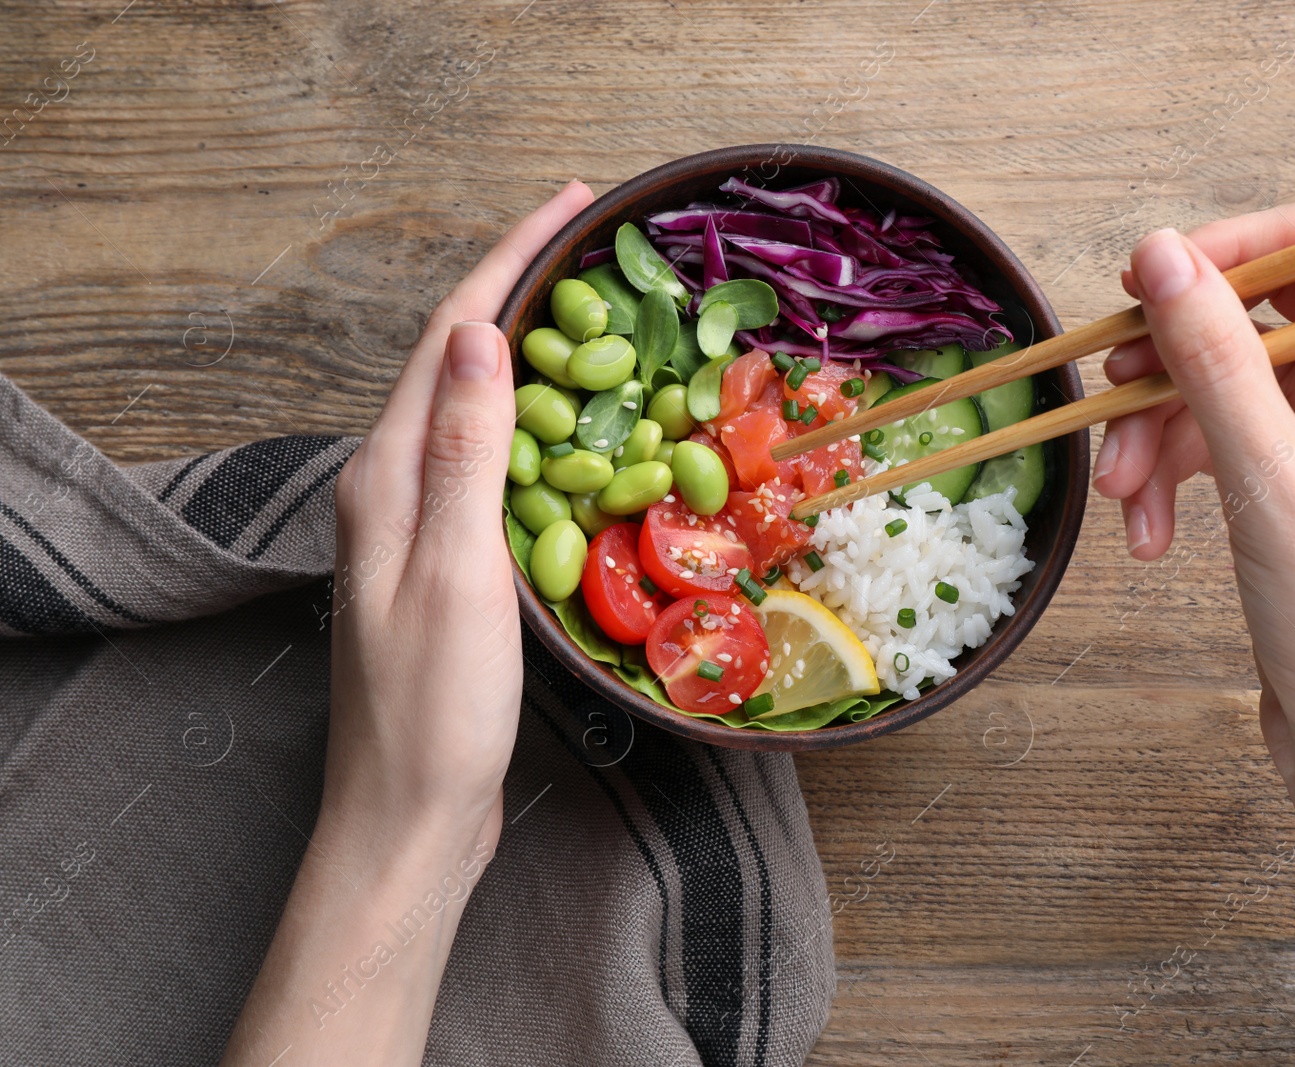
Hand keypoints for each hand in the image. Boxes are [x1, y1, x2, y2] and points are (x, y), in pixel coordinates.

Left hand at [224, 181, 593, 1066]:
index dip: (511, 258)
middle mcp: (391, 485)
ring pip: (478, 408)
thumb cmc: (434, 711)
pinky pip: (495, 462)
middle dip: (524, 286)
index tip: (574, 201)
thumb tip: (478, 331)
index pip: (450, 335)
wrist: (410, 816)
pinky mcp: (446, 560)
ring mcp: (417, 524)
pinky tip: (583, 429)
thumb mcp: (457, 573)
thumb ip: (465, 450)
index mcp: (386, 474)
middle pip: (459, 358)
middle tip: (599, 244)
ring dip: (536, 350)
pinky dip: (543, 423)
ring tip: (601, 312)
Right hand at [1095, 202, 1294, 1064]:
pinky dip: (1177, 475)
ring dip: (1161, 434)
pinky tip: (1146, 532)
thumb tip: (1160, 251)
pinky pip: (1227, 440)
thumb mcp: (1266, 479)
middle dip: (1175, 367)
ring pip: (1231, 385)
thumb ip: (1211, 356)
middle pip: (1264, 320)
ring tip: (1119, 498)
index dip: (1230, 254)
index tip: (1145, 280)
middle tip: (1108, 393)